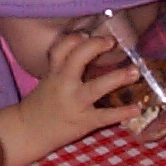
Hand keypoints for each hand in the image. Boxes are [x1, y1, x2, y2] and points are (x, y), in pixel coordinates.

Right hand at [0, 33, 141, 165]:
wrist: (27, 132)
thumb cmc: (41, 106)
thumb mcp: (48, 81)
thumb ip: (64, 67)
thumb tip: (89, 51)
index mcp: (54, 73)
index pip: (61, 48)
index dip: (75, 38)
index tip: (89, 33)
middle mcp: (64, 84)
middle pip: (78, 58)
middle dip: (96, 46)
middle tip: (112, 42)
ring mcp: (75, 103)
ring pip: (97, 87)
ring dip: (118, 78)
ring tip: (135, 72)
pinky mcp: (83, 121)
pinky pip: (105, 115)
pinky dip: (123, 112)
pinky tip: (137, 108)